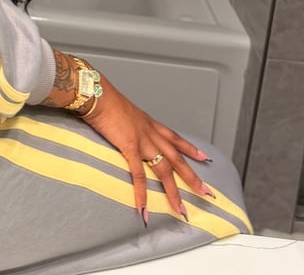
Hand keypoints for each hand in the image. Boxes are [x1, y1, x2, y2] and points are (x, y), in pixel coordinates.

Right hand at [80, 73, 213, 222]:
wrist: (97, 93)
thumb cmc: (104, 98)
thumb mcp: (121, 109)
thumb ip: (125, 121)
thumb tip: (120, 126)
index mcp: (148, 122)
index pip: (174, 137)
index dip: (189, 148)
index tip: (203, 157)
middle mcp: (150, 132)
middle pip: (176, 157)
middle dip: (192, 176)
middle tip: (205, 191)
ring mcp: (142, 140)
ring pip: (164, 169)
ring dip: (173, 191)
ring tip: (180, 209)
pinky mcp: (130, 147)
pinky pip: (138, 174)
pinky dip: (142, 193)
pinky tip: (143, 208)